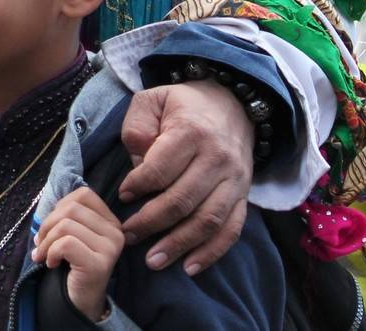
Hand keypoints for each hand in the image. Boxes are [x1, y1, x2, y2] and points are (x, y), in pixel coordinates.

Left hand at [33, 186, 122, 321]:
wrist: (79, 302)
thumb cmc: (72, 265)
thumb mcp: (72, 235)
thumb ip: (67, 216)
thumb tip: (50, 204)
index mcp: (111, 222)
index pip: (84, 194)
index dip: (60, 206)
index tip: (51, 226)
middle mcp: (116, 233)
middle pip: (71, 208)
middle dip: (47, 224)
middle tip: (40, 243)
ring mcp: (110, 249)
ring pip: (65, 225)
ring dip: (46, 241)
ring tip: (44, 255)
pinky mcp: (99, 264)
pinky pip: (65, 244)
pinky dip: (50, 252)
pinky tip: (51, 264)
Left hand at [118, 79, 253, 274]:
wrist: (232, 105)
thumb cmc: (183, 106)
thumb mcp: (153, 99)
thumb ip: (137, 124)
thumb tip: (136, 160)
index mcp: (191, 132)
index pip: (161, 168)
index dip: (139, 185)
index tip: (122, 196)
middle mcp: (217, 158)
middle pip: (182, 200)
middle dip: (151, 223)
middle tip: (127, 236)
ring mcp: (234, 181)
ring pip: (207, 220)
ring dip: (179, 244)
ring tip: (153, 261)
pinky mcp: (243, 196)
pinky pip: (231, 230)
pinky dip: (212, 252)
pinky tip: (190, 267)